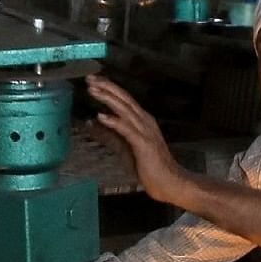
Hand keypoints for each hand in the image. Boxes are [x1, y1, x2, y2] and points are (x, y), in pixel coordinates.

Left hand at [81, 74, 186, 204]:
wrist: (170, 183)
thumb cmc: (149, 167)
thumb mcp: (123, 148)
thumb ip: (109, 135)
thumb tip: (91, 122)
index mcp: (141, 120)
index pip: (123, 99)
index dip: (108, 88)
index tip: (93, 81)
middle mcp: (144, 121)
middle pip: (124, 99)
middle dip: (106, 87)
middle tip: (90, 78)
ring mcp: (145, 131)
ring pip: (125, 110)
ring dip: (108, 98)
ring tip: (93, 90)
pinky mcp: (144, 144)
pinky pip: (127, 129)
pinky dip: (114, 121)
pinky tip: (101, 116)